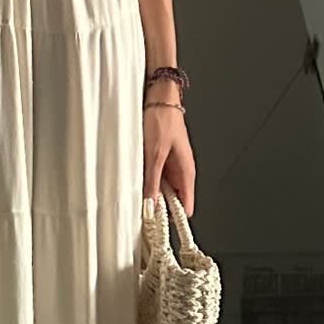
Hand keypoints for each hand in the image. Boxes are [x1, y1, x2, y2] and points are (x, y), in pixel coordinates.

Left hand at [143, 100, 195, 218]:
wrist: (159, 98)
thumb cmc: (162, 120)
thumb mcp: (154, 154)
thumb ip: (153, 181)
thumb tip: (152, 205)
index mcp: (186, 171)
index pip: (186, 205)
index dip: (174, 218)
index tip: (160, 226)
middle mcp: (181, 169)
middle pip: (174, 199)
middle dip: (159, 205)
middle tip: (142, 210)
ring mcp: (172, 163)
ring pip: (163, 187)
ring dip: (152, 191)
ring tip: (137, 193)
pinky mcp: (162, 156)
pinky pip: (157, 175)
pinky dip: (148, 179)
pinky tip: (137, 178)